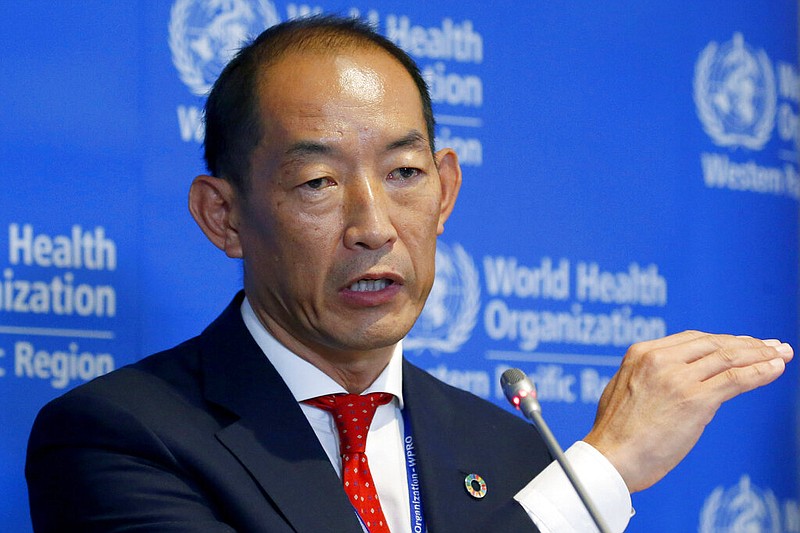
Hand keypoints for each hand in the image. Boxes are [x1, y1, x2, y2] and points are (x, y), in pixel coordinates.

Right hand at [584, 330, 792, 492]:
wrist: (610, 458)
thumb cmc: (616, 433)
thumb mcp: (626, 389)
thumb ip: (648, 377)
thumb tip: (671, 380)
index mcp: (641, 353)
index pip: (693, 339)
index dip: (724, 340)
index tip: (743, 344)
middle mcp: (659, 359)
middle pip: (714, 343)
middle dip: (747, 344)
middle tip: (771, 345)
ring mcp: (678, 377)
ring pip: (729, 357)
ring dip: (761, 354)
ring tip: (781, 354)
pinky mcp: (695, 399)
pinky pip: (736, 379)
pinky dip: (760, 371)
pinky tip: (776, 368)